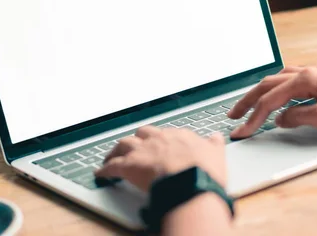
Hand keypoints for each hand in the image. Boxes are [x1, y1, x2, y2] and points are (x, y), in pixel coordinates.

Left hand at [95, 127, 226, 190]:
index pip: (166, 133)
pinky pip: (113, 166)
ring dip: (116, 150)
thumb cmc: (204, 171)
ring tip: (111, 156)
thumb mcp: (216, 154)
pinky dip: (105, 169)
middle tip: (133, 146)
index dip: (161, 140)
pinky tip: (100, 173)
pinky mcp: (130, 166)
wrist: (191, 183)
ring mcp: (143, 151)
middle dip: (137, 139)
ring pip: (123, 144)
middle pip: (142, 133)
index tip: (159, 145)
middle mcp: (159, 139)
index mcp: (179, 136)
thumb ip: (214, 145)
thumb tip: (216, 137)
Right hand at [228, 66, 316, 137]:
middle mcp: (309, 73)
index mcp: (306, 79)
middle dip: (248, 101)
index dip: (254, 117)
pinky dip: (278, 91)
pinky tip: (279, 98)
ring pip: (279, 81)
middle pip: (269, 85)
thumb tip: (281, 119)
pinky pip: (291, 82)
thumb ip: (300, 117)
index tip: (242, 131)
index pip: (270, 100)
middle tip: (233, 115)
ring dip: (261, 93)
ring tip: (249, 105)